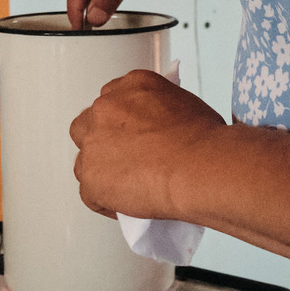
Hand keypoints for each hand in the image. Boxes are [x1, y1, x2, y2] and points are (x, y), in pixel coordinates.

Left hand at [71, 69, 224, 220]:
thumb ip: (160, 110)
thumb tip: (159, 127)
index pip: (112, 99)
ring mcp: (94, 144)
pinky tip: (126, 204)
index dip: (120, 123)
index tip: (130, 136)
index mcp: (131, 86)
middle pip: (88, 124)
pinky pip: (90, 194)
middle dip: (101, 142)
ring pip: (85, 160)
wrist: (201, 167)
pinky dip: (106, 202)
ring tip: (126, 186)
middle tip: (125, 159)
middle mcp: (107, 109)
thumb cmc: (204, 142)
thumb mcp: (185, 104)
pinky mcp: (91, 178)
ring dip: (101, 172)